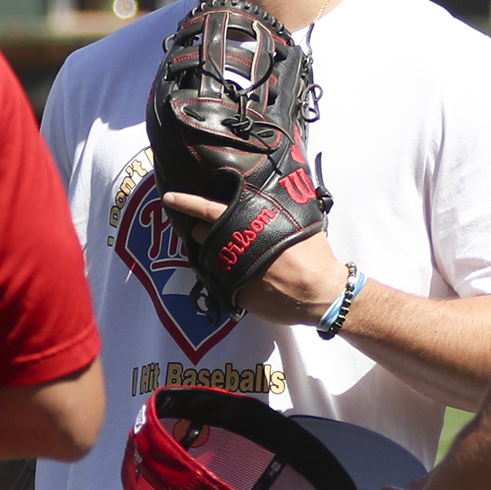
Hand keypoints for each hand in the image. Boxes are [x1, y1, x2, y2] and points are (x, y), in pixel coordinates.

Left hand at [160, 192, 347, 326]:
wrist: (321, 294)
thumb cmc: (314, 256)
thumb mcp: (297, 223)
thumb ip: (276, 209)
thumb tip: (273, 195)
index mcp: (250, 225)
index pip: (210, 210)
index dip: (187, 203)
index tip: (169, 198)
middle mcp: (235, 247)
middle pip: (202, 235)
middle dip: (204, 233)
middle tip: (218, 234)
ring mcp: (232, 272)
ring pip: (210, 259)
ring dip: (217, 255)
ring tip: (238, 256)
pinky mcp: (234, 293)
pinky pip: (222, 282)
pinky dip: (230, 277)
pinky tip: (249, 277)